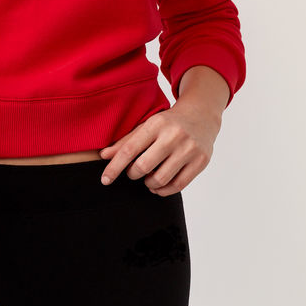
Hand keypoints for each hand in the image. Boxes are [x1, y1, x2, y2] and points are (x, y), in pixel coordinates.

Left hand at [98, 97, 221, 195]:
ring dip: (148, 184)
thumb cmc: (167, 123)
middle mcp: (174, 135)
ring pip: (161, 179)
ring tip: (147, 179)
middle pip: (144, 166)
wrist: (201, 115)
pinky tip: (158, 186)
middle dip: (133, 174)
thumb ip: (125, 142)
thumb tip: (103, 156)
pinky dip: (164, 190)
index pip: (129, 150)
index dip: (114, 167)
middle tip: (133, 173)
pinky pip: (179, 185)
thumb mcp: (146, 126)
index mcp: (156, 124)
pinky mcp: (201, 161)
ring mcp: (189, 148)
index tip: (105, 180)